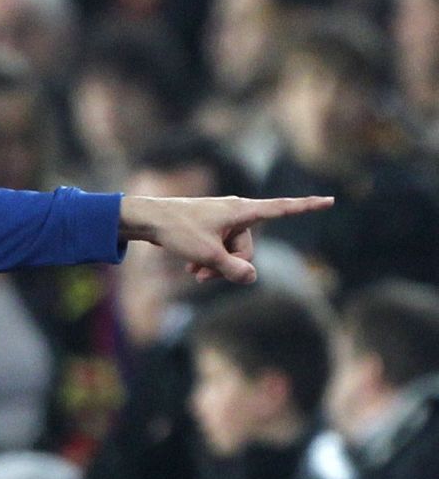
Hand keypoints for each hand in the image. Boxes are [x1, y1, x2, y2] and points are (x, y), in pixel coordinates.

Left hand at [119, 194, 333, 283]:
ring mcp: (223, 220)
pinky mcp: (210, 228)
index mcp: (242, 211)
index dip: (307, 207)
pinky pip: (219, 249)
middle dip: (229, 265)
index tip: (330, 200)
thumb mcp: (207, 255)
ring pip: (231, 252)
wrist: (148, 219)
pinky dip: (208, 260)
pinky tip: (190, 269)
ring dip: (215, 266)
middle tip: (202, 277)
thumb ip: (233, 269)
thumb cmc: (178, 231)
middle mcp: (236, 212)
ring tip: (192, 273)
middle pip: (248, 248)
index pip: (282, 209)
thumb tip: (252, 278)